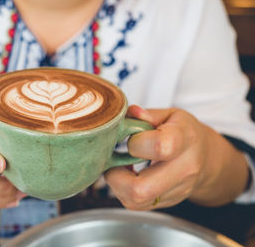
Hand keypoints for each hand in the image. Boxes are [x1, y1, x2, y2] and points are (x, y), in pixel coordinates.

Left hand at [105, 105, 247, 209]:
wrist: (205, 158)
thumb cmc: (184, 133)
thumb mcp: (171, 115)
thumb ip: (148, 115)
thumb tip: (130, 114)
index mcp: (185, 139)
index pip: (160, 147)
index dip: (135, 143)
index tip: (131, 139)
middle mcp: (184, 169)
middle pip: (142, 188)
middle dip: (116, 175)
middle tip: (114, 160)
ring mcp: (176, 190)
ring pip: (134, 200)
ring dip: (117, 184)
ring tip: (119, 167)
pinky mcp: (165, 203)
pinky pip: (135, 205)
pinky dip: (122, 191)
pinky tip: (126, 176)